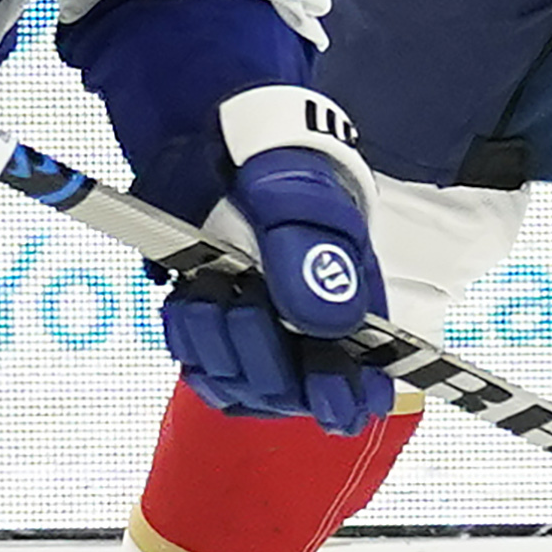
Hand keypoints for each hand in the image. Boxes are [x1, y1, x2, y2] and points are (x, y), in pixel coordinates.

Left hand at [158, 93, 389, 433]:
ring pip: (239, 388)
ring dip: (217, 343)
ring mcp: (261, 345)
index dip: (345, 399)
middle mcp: (309, 341)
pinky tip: (190, 301)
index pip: (362, 387)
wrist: (227, 152)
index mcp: (353, 312)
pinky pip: (200, 371)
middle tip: (245, 296)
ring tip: (211, 286)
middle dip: (262, 352)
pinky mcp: (216, 342)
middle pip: (287, 394)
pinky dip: (189, 340)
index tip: (327, 395)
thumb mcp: (299, 198)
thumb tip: (328, 323)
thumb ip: (314, 258)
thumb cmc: (282, 172)